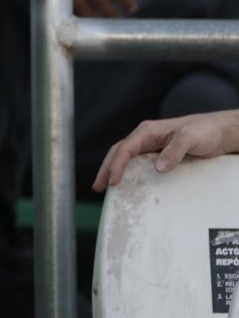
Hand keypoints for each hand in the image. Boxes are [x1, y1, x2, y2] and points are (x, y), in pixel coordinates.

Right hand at [93, 110, 238, 190]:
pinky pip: (137, 162)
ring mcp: (151, 145)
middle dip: (106, 168)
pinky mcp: (159, 153)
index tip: (113, 181)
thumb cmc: (205, 131)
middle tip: (98, 187)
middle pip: (118, 152)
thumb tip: (158, 168)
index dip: (116, 165)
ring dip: (113, 169)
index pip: (125, 148)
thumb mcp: (191, 138)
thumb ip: (174, 151)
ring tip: (106, 185)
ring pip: (126, 157)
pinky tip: (127, 181)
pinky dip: (127, 171)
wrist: (220, 131)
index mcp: (147, 132)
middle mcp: (145, 137)